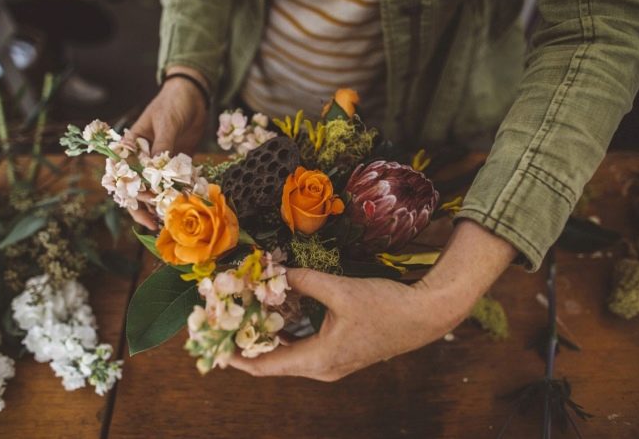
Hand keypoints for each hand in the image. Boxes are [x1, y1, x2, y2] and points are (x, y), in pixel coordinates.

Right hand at [126, 67, 208, 228]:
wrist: (193, 95)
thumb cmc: (173, 103)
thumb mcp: (167, 123)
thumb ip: (163, 147)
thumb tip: (157, 171)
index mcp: (131, 146)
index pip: (124, 173)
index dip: (130, 190)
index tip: (143, 201)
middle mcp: (142, 157)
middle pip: (136, 187)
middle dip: (142, 206)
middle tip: (153, 223)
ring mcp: (159, 163)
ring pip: (154, 190)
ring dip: (159, 205)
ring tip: (165, 223)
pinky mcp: (176, 165)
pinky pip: (173, 184)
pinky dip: (177, 196)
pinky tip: (183, 208)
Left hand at [229, 220, 516, 380]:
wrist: (425, 316)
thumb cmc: (386, 307)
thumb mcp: (342, 290)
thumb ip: (305, 280)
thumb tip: (277, 271)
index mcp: (319, 360)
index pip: (266, 366)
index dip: (237, 358)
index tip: (214, 348)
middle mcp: (322, 368)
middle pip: (274, 362)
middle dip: (248, 344)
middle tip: (226, 324)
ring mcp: (332, 363)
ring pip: (290, 354)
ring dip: (268, 337)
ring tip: (246, 317)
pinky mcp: (341, 353)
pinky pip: (304, 347)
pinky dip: (288, 333)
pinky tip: (279, 313)